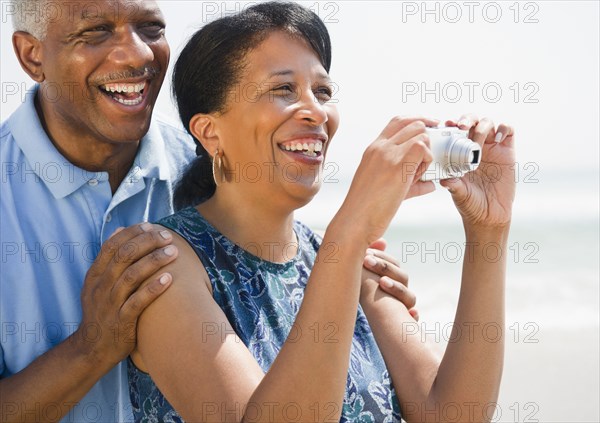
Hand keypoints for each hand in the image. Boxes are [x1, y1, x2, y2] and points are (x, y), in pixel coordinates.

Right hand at [75, 223, 177, 366]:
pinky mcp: (121, 321)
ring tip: (173, 252)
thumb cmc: (103, 312)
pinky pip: (138, 302)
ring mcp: (110, 305)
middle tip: (167, 236)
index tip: (150, 225)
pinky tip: (169, 279)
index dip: (132, 233)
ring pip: (131, 276)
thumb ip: (108, 259)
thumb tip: (120, 230)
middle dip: (147, 242)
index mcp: (95, 276)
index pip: (111, 246)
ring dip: (154, 261)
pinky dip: (153, 289)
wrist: (93, 349)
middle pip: (123, 257)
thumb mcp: (98, 284)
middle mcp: (100, 288)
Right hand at [337, 116, 437, 244]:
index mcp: (374, 149)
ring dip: (427, 152)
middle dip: (427, 137)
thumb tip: (430, 184)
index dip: (418, 120)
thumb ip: (410, 182)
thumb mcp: (385, 187)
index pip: (398, 121)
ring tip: (418, 173)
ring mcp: (387, 154)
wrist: (354, 221)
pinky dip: (427, 160)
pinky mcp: (396, 166)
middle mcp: (380, 147)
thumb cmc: (367, 209)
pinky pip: (422, 148)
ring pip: (420, 134)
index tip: (430, 129)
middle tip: (426, 161)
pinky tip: (418, 176)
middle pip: (413, 123)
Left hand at [361, 239, 418, 320]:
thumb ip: (373, 256)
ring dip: (397, 289)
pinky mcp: (405, 324)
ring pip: (409, 297)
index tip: (366, 254)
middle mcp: (402, 293)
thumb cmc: (369, 298)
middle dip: (384, 267)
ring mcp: (405, 308)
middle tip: (366, 261)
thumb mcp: (367, 277)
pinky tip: (411, 314)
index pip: (394, 265)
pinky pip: (413, 321)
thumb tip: (382, 241)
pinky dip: (413, 317)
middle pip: (402, 277)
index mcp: (394, 280)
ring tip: (382, 282)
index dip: (381, 258)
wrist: (378, 326)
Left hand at [440, 115, 515, 228]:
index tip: (447, 125)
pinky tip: (497, 139)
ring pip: (488, 123)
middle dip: (467, 119)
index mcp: (459, 152)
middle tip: (462, 127)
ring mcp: (492, 148)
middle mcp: (475, 147)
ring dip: (483, 125)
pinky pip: (508, 131)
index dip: (452, 124)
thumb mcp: (458, 193)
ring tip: (479, 140)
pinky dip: (504, 129)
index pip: (455, 131)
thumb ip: (453, 185)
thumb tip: (444, 179)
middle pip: (472, 121)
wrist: (490, 215)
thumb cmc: (470, 204)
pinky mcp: (507, 151)